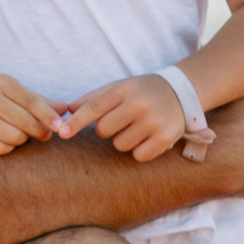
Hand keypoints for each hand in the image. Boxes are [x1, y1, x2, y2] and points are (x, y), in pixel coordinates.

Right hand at [0, 71, 59, 155]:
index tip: (61, 126)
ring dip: (23, 139)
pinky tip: (8, 140)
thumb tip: (65, 110)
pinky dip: (9, 147)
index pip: (30, 101)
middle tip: (45, 134)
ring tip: (22, 134)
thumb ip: (39, 100)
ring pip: (13, 137)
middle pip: (24, 122)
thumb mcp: (12, 89)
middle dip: (39, 131)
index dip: (48, 115)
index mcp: (0, 82)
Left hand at [59, 73, 187, 162]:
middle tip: (123, 120)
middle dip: (107, 129)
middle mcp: (139, 104)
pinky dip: (140, 150)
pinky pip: (138, 156)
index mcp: (125, 89)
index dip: (77, 121)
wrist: (181, 93)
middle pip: (104, 130)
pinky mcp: (165, 138)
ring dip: (125, 140)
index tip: (62, 133)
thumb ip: (93, 98)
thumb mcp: (120, 87)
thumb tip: (68, 109)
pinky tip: (149, 137)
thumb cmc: (142, 92)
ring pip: (120, 145)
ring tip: (138, 127)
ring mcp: (154, 121)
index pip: (94, 107)